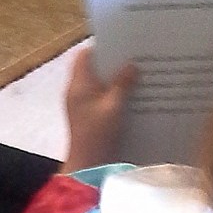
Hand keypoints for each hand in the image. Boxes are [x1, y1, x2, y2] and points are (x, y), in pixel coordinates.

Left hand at [62, 45, 137, 173]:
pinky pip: (100, 98)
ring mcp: (80, 104)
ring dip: (114, 80)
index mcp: (78, 84)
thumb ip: (122, 83)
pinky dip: (113, 94)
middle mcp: (76, 91)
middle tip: (134, 59)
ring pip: (98, 84)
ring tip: (136, 76)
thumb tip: (131, 65)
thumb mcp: (114, 106)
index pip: (85, 55)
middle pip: (93, 68)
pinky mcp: (87, 116)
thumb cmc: (98, 134)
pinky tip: (131, 97)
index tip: (122, 45)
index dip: (102, 47)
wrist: (86, 166)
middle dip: (112, 63)